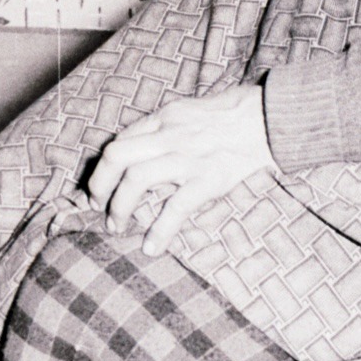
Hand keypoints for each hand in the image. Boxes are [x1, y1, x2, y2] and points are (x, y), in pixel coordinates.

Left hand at [87, 86, 276, 256]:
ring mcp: (187, 157)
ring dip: (120, 206)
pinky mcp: (209, 179)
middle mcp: (168, 135)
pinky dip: (160, 230)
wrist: (264, 118)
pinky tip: (152, 247)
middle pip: (117, 156)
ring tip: (116, 226)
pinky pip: (177, 206)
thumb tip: (134, 152)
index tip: (97, 188)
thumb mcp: (184, 113)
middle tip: (96, 206)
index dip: (102, 168)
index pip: (119, 142)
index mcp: (162, 119)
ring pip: (137, 178)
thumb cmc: (224, 117)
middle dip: (99, 184)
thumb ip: (159, 129)